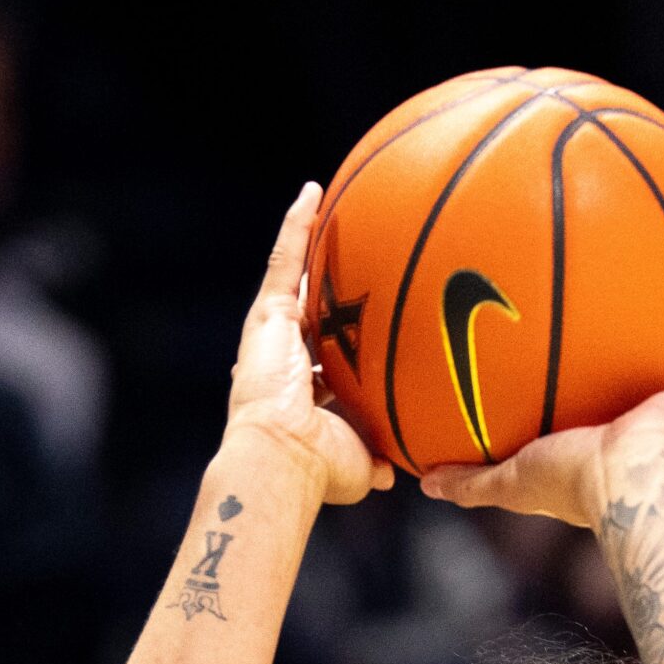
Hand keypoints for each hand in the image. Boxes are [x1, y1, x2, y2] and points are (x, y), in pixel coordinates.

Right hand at [226, 183, 390, 505]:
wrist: (285, 456)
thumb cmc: (319, 469)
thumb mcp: (360, 462)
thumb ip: (377, 458)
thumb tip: (395, 472)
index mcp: (306, 390)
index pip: (327, 357)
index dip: (342, 340)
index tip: (363, 326)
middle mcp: (287, 357)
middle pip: (311, 308)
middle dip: (325, 286)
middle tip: (349, 258)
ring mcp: (275, 333)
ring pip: (295, 274)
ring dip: (308, 239)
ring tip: (325, 202)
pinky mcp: (268, 314)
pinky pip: (285, 259)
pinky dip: (296, 225)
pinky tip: (312, 191)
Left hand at [420, 321, 663, 526]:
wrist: (630, 481)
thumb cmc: (575, 483)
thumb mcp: (512, 481)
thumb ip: (473, 482)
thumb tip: (425, 484)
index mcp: (617, 458)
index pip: (616, 436)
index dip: (611, 419)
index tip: (600, 398)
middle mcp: (660, 442)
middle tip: (656, 357)